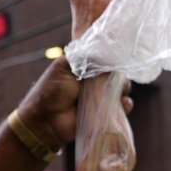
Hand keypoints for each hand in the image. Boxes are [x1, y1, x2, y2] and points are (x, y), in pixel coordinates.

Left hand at [14, 57, 132, 151]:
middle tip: (117, 80)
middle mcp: (95, 81)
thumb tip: (107, 49)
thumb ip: (84, 56)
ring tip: (119, 93)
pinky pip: (121, 108)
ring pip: (121, 90)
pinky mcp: (104, 113)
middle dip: (120, 76)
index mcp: (86, 66)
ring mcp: (101, 97)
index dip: (114, 58)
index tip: (119, 58)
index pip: (107, 58)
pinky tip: (122, 105)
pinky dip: (125, 106)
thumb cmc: (50, 91)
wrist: (44, 121)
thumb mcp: (65, 66)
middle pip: (117, 74)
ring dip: (124, 90)